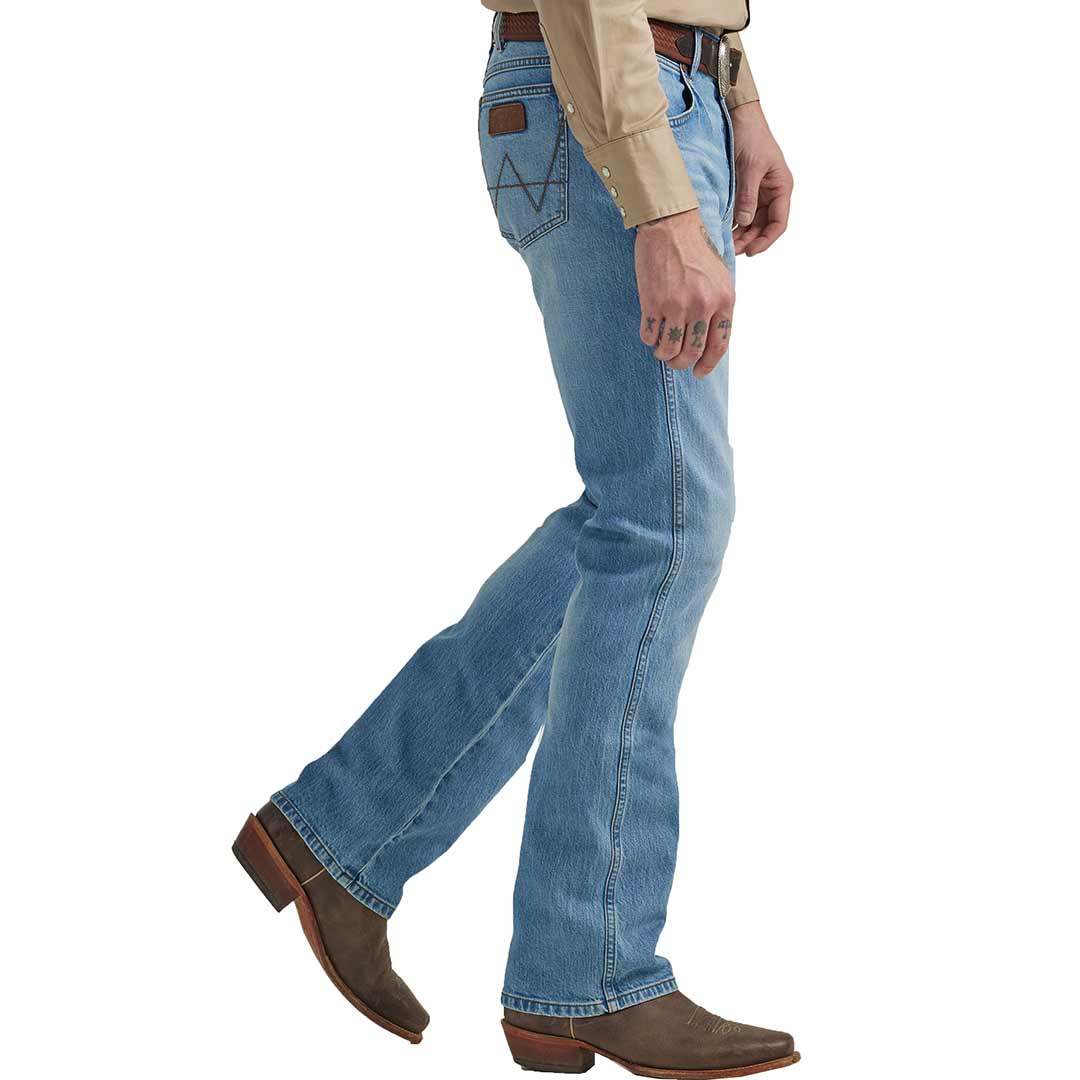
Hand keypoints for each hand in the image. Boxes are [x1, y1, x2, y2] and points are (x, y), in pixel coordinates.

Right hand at [635, 208, 734, 378]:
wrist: (670, 226)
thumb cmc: (695, 251)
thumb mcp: (720, 278)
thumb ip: (719, 307)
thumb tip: (710, 341)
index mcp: (724, 300)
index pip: (718, 346)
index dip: (707, 364)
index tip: (698, 372)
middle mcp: (703, 305)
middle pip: (692, 352)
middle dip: (681, 363)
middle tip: (675, 362)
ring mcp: (677, 305)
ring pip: (668, 349)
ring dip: (663, 354)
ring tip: (661, 349)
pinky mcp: (653, 302)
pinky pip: (649, 336)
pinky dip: (649, 339)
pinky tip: (650, 332)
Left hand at [730, 101, 792, 255]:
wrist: (739, 116)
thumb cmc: (751, 136)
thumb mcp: (750, 167)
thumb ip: (748, 196)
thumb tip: (745, 222)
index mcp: (782, 187)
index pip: (779, 222)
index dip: (766, 239)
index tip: (751, 251)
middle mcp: (772, 193)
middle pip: (764, 226)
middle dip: (750, 240)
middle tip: (731, 251)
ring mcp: (758, 192)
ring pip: (752, 222)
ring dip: (741, 235)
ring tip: (726, 245)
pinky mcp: (744, 190)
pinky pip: (742, 212)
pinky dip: (734, 223)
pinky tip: (723, 231)